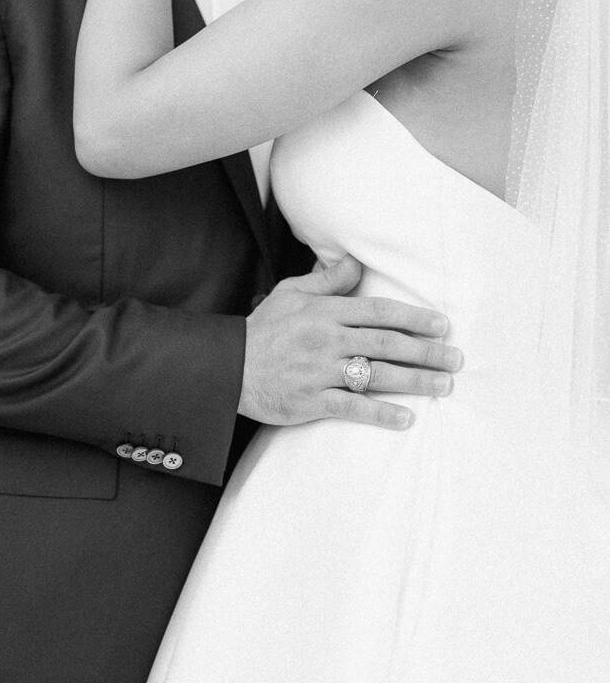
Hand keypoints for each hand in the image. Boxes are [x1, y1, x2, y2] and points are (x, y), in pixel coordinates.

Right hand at [239, 257, 463, 429]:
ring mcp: (320, 372)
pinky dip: (381, 413)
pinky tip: (406, 418)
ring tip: (444, 386)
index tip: (442, 325)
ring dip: (415, 381)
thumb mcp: (290, 294)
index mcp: (325, 313)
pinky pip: (352, 408)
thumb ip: (327, 281)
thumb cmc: (262, 329)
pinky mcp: (311, 401)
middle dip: (426, 351)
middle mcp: (327, 340)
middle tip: (456, 359)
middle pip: (387, 343)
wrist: (227, 367)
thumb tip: (356, 264)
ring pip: (377, 375)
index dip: (414, 317)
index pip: (379, 311)